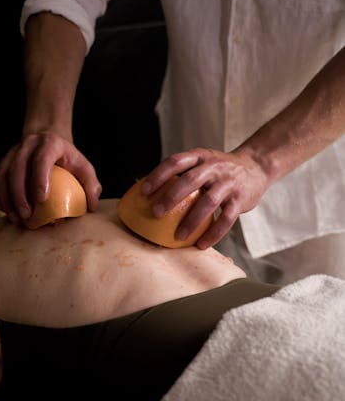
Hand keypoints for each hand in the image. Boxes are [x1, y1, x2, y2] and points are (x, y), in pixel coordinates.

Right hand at [0, 132, 101, 219]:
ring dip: (7, 199)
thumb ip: (91, 185)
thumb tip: (91, 206)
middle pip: (17, 169)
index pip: (41, 159)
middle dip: (20, 195)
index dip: (39, 179)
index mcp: (50, 144)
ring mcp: (12, 153)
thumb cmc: (68, 160)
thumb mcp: (84, 168)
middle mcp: (28, 145)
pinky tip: (6, 211)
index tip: (41, 200)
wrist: (47, 143)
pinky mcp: (2, 163)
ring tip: (16, 218)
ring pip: (2, 175)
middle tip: (27, 216)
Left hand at [141, 148, 269, 248]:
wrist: (256, 167)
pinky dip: (213, 233)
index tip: (143, 191)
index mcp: (200, 156)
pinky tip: (201, 245)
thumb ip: (183, 173)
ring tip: (178, 236)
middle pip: (190, 180)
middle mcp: (214, 166)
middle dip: (171, 197)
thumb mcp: (202, 162)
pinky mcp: (240, 199)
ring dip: (191, 220)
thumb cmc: (219, 170)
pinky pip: (226, 219)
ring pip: (208, 202)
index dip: (158, 175)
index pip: (176, 162)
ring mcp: (229, 182)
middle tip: (156, 213)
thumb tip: (149, 195)